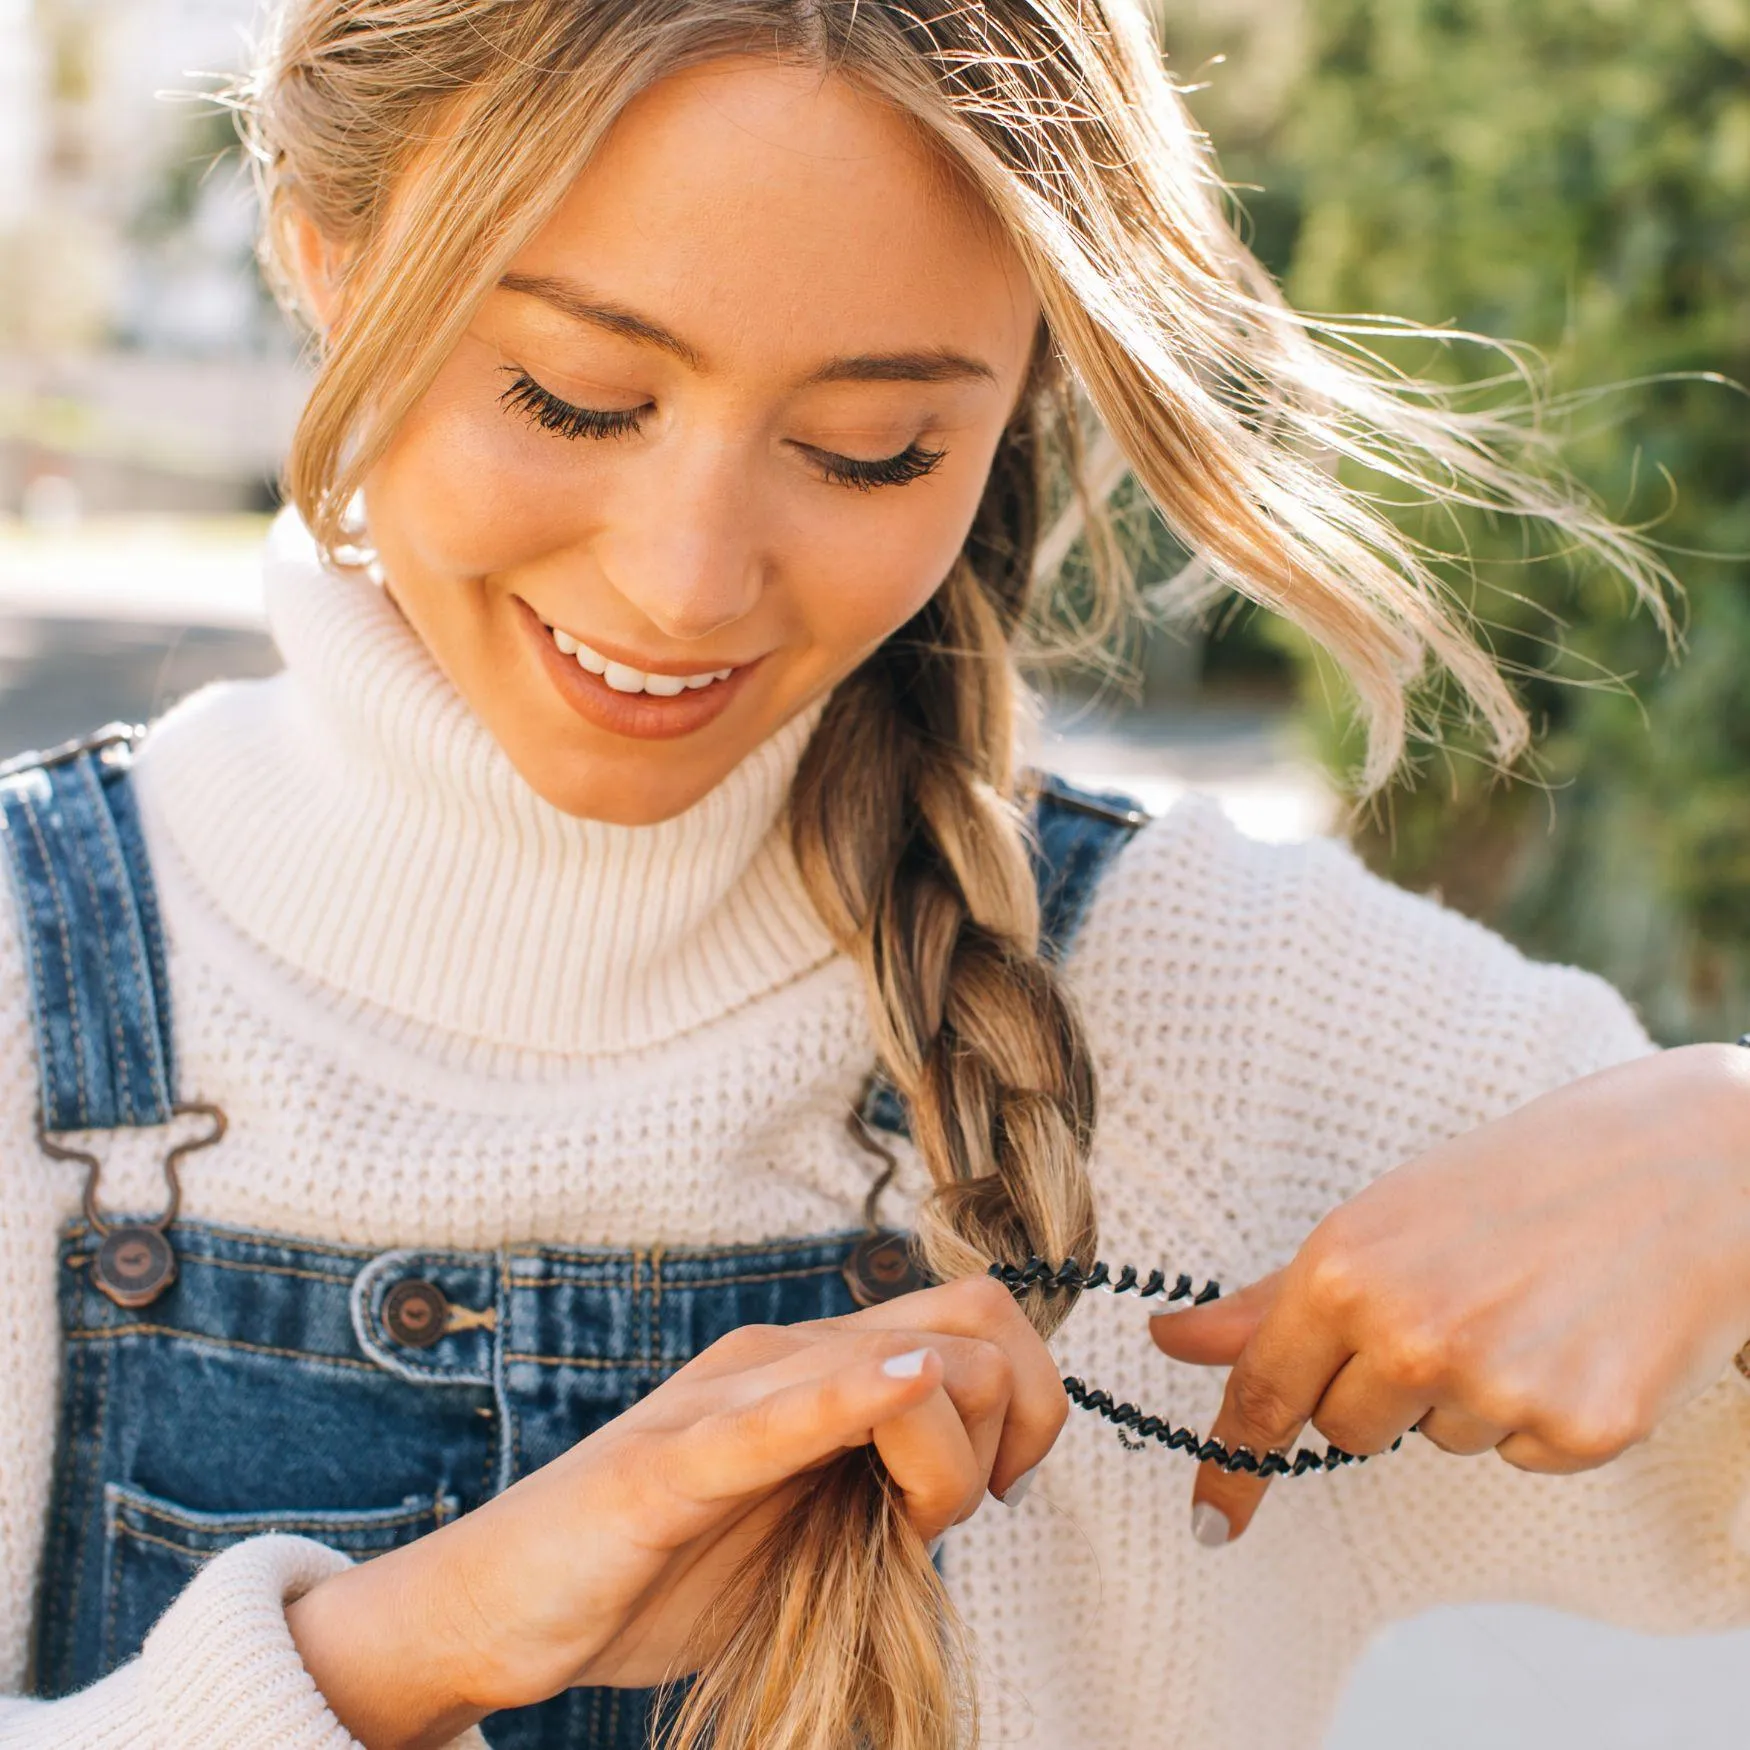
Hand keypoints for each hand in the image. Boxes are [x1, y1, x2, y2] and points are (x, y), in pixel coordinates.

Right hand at [287, 1275, 1061, 1747]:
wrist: (503, 1611)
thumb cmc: (657, 1568)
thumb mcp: (808, 1526)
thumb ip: (883, 1485)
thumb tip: (983, 1474)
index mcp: (819, 1366)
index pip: (980, 1316)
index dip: (1033, 1402)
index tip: (1002, 1488)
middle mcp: (781, 1357)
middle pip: (971, 1324)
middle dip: (1010, 1424)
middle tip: (960, 1513)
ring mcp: (726, 1400)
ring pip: (901, 1368)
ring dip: (948, 1456)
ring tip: (905, 1525)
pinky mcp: (670, 1465)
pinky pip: (775, 1417)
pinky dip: (851, 1399)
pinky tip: (900, 1391)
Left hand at [1149, 1044, 1749, 1545]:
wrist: (1687, 1165)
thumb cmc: (1518, 1179)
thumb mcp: (1381, 1216)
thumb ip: (1274, 1300)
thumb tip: (1170, 1340)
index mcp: (1343, 1271)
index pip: (1264, 1394)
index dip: (1232, 1462)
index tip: (1211, 1523)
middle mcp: (1410, 1335)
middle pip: (1345, 1429)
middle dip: (1377, 1388)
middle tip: (1446, 1306)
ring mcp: (1498, 1386)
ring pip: (1438, 1438)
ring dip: (1466, 1391)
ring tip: (1522, 1303)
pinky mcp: (1583, 1429)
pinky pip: (1519, 1454)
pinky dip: (1539, 1412)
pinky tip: (1574, 1336)